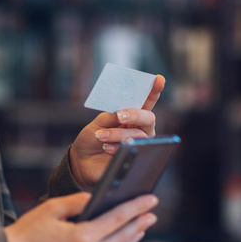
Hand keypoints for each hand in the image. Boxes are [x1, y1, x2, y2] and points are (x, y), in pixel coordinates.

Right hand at [5, 192, 157, 241]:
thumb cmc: (27, 232)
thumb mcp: (51, 209)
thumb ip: (77, 202)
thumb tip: (96, 198)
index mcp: (82, 238)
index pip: (118, 219)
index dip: (136, 207)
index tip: (151, 199)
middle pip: (123, 237)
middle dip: (140, 222)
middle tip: (153, 211)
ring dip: (133, 237)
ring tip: (143, 225)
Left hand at [69, 75, 164, 190]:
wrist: (81, 162)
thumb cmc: (91, 139)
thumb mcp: (97, 123)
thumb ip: (109, 116)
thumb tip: (121, 112)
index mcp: (131, 115)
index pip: (146, 101)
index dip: (154, 90)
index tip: (159, 79)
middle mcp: (139, 128)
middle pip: (149, 118)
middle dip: (135, 114)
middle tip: (120, 115)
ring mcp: (139, 144)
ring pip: (138, 135)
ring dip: (117, 134)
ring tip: (100, 136)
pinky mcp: (135, 158)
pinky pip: (131, 150)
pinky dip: (115, 147)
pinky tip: (105, 148)